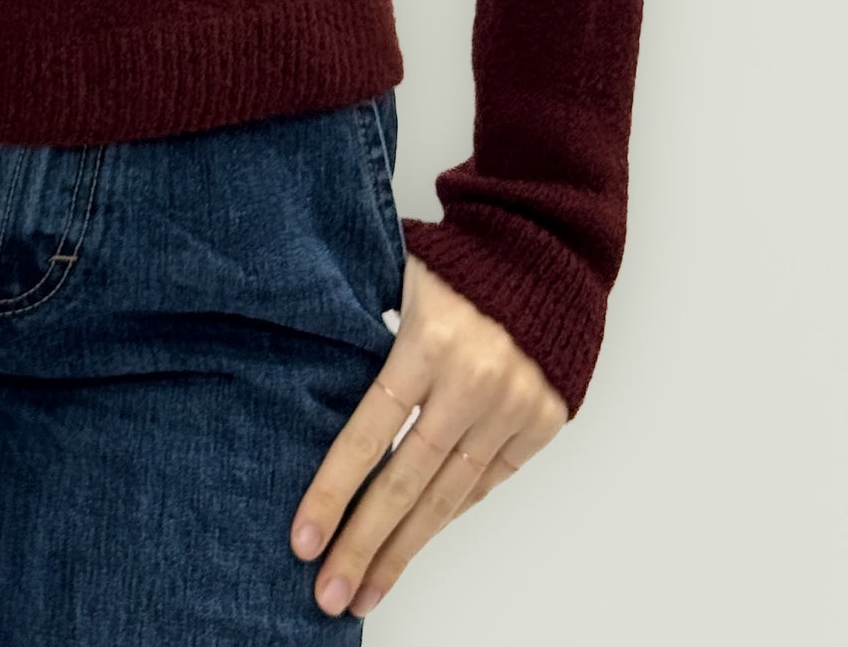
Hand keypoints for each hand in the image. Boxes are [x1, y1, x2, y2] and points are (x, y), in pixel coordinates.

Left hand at [290, 254, 566, 616]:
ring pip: (447, 497)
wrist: (546, 251)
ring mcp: (512, 409)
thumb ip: (361, 323)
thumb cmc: (458, 260)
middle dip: (363, 545)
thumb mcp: (400, 275)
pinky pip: (484, 484)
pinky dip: (447, 514)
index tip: (303, 539)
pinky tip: (413, 543)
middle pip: (408, 483)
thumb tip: (302, 369)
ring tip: (365, 592)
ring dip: (403, 550)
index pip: (371, 432)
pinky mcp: (540, 424)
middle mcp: (473, 385)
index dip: (334, 489)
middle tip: (328, 595)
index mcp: (429, 341)